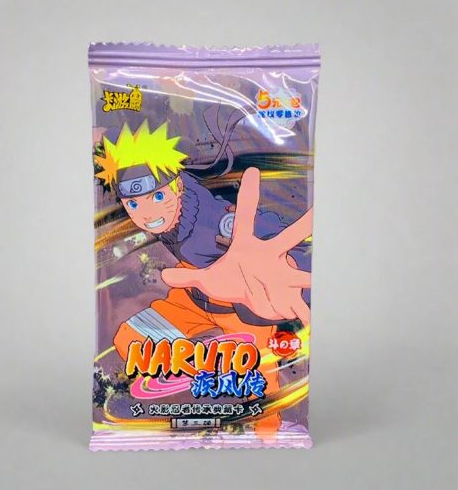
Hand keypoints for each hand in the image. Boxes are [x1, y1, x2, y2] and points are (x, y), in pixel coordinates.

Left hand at [161, 167, 311, 325]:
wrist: (252, 299)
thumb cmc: (233, 281)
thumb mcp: (209, 280)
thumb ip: (188, 278)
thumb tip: (164, 277)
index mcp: (248, 247)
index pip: (247, 217)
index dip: (248, 195)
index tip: (253, 172)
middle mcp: (270, 256)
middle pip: (289, 236)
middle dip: (304, 224)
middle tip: (319, 210)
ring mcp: (282, 275)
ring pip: (303, 272)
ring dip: (312, 275)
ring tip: (326, 274)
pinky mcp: (288, 296)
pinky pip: (301, 304)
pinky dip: (307, 312)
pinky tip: (314, 317)